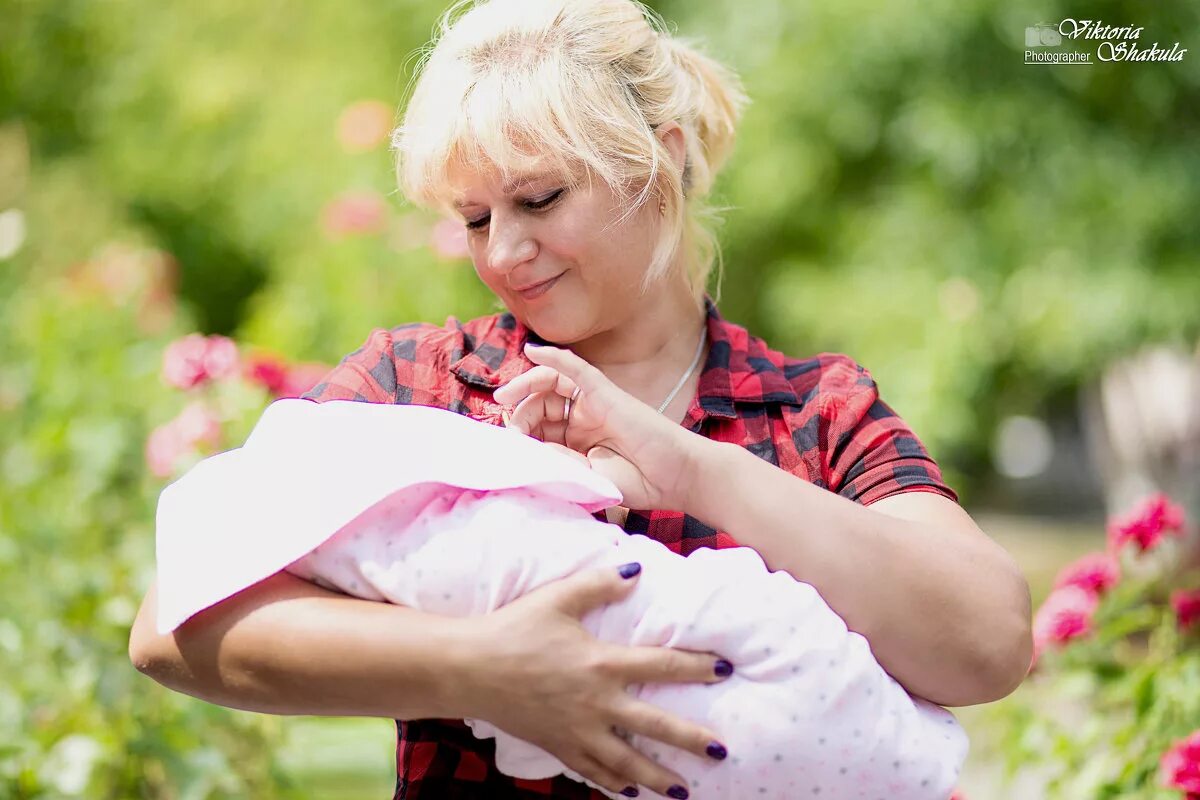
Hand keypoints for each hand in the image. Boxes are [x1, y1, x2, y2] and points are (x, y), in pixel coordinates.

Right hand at [456, 564, 732, 797]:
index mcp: (601, 663)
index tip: (725, 669)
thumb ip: (599, 584)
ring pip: (627, 761)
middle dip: (691, 739)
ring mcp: (577, 730)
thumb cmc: (513, 629)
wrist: (469, 668)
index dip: (696, 667)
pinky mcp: (557, 746)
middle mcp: (596, 702)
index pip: (660, 665)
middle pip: (654, 726)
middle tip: (722, 751)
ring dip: (659, 777)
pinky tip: (630, 791)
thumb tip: (637, 570)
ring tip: (684, 789)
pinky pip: (592, 771)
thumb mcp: (557, 598)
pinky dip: (614, 784)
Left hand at [492, 343, 704, 510]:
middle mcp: (582, 418)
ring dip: (525, 383)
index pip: (538, 426)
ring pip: (552, 383)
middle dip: (518, 411)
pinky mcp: (606, 392)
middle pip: (539, 403)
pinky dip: (555, 356)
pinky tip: (534, 349)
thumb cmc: (638, 483)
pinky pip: (577, 369)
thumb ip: (558, 461)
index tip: (508, 444)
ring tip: (504, 396)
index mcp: (575, 441)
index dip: (519, 430)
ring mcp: (594, 403)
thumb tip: (524, 445)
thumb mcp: (587, 477)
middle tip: (507, 426)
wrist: (675, 478)